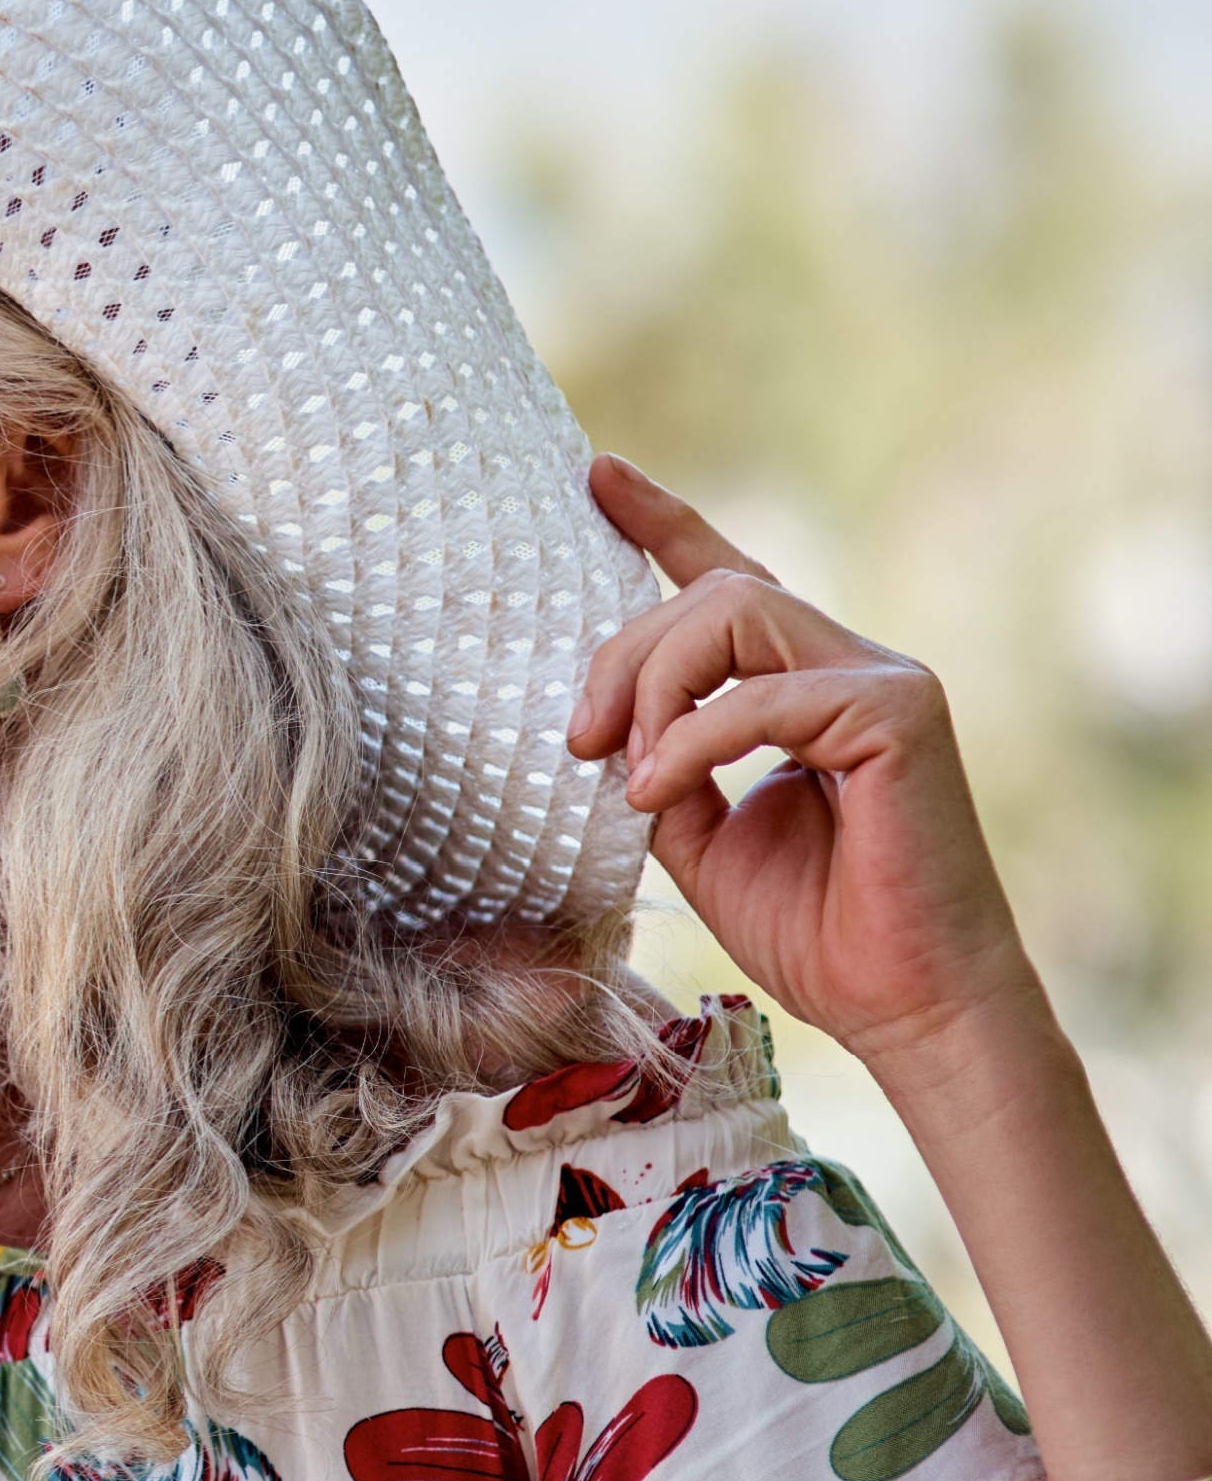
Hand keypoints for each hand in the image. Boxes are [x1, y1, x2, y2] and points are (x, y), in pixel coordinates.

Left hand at [565, 455, 1039, 1064]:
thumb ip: (656, 761)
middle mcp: (849, 664)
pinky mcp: (899, 711)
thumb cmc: (814, 929)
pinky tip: (655, 791)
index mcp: (801, 686)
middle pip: (707, 595)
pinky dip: (690, 739)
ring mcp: (883, 680)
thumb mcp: (696, 833)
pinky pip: (761, 694)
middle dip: (621, 656)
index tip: (594, 474)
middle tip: (578, 742)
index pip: (726, 579)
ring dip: (652, 686)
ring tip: (626, 773)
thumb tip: (601, 721)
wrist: (903, 1006)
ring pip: (731, 612)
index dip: (661, 520)